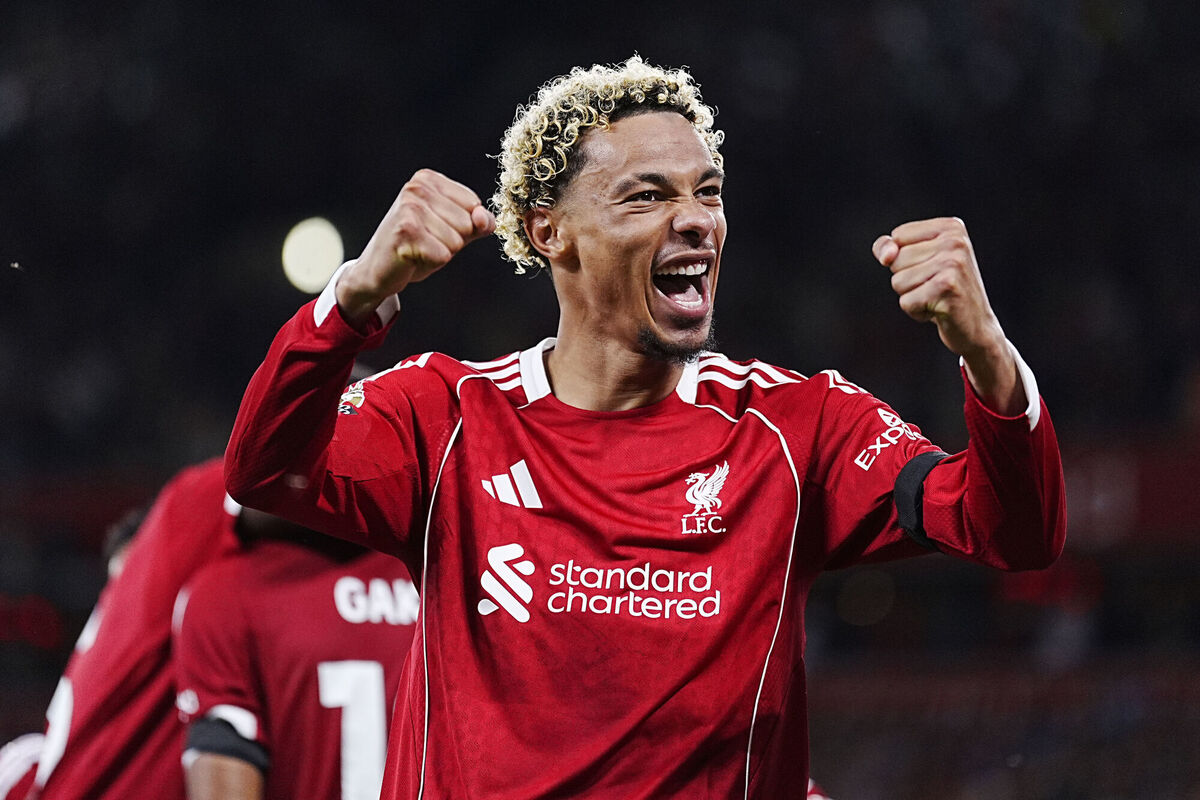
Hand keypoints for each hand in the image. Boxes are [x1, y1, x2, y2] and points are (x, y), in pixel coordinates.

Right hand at [336, 169, 495, 322]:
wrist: (379, 269)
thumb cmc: (418, 246)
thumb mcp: (454, 229)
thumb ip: (478, 222)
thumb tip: (483, 218)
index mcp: (428, 179)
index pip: (473, 205)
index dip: (462, 226)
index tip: (436, 228)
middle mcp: (417, 188)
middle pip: (466, 224)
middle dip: (451, 241)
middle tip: (426, 241)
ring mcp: (409, 208)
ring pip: (456, 241)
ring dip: (440, 253)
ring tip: (419, 249)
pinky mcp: (405, 232)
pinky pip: (443, 255)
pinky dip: (431, 263)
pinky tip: (412, 257)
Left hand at [873, 217, 1023, 413]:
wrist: (977, 327)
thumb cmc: (943, 291)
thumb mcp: (918, 261)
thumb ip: (890, 248)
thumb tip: (886, 256)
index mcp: (951, 227)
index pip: (898, 236)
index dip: (903, 259)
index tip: (931, 268)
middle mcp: (955, 241)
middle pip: (896, 260)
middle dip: (907, 280)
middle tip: (935, 287)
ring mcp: (953, 264)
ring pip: (898, 282)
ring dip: (912, 296)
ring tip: (936, 298)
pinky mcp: (947, 288)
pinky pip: (906, 302)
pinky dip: (917, 312)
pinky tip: (939, 310)